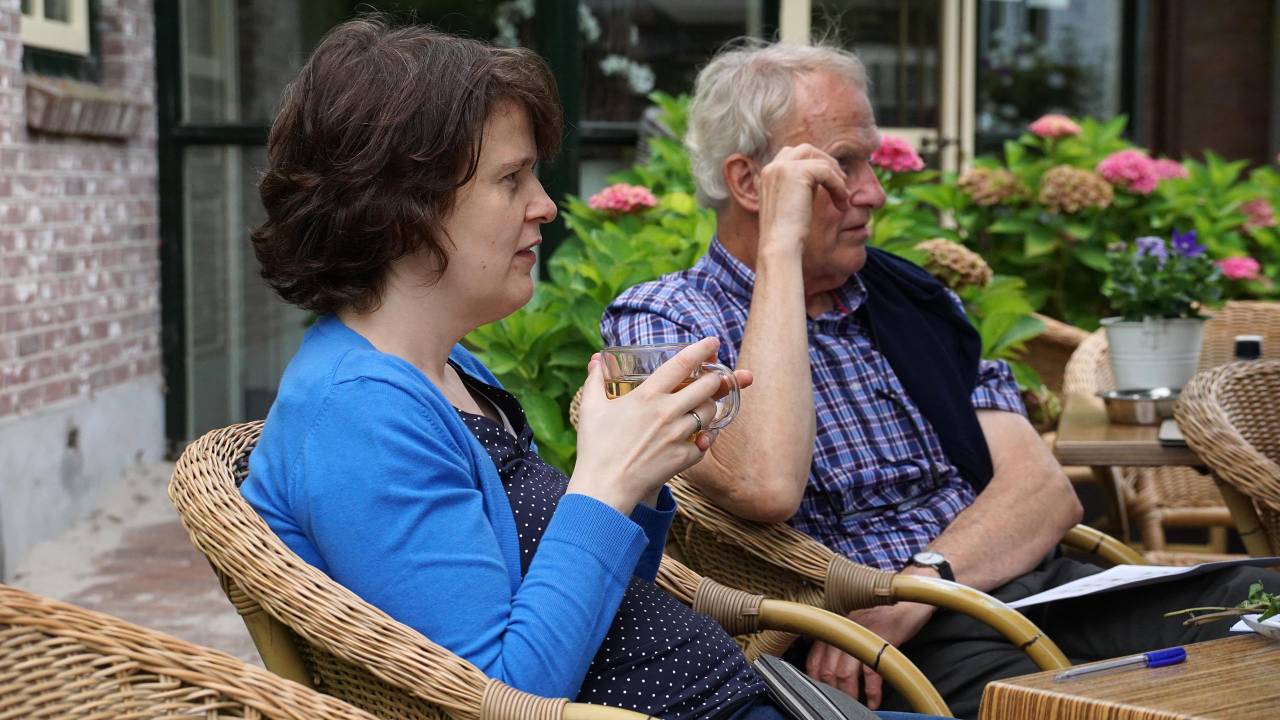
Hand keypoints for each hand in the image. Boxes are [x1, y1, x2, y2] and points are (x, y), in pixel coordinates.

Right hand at [570, 338, 750, 513]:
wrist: (604, 487)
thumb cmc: (595, 446)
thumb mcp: (591, 407)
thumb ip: (595, 380)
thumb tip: (595, 359)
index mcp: (647, 395)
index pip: (682, 363)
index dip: (702, 349)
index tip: (713, 342)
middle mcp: (667, 412)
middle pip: (707, 386)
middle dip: (715, 378)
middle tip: (714, 377)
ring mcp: (678, 435)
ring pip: (710, 413)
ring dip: (710, 407)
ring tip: (702, 407)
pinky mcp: (683, 458)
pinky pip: (705, 443)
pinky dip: (704, 439)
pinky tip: (698, 438)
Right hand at [757, 144, 849, 256]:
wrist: (780, 247)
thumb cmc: (786, 236)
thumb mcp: (790, 206)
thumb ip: (798, 189)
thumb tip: (820, 178)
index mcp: (767, 174)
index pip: (793, 155)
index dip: (814, 165)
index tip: (829, 183)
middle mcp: (772, 167)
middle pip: (806, 150)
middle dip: (826, 163)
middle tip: (841, 183)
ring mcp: (783, 168)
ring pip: (818, 159)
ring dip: (835, 175)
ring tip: (843, 196)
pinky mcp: (797, 173)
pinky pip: (827, 172)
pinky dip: (839, 186)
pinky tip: (842, 204)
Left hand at [805, 600, 934, 708]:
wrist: (907, 600)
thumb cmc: (881, 613)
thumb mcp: (854, 622)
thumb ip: (838, 639)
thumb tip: (827, 665)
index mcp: (834, 626)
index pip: (814, 658)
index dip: (816, 679)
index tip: (822, 691)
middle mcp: (843, 629)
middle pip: (828, 669)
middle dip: (833, 690)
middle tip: (841, 702)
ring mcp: (861, 634)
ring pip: (845, 673)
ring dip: (850, 695)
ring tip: (856, 705)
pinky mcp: (881, 641)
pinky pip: (871, 673)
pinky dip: (872, 692)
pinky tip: (874, 701)